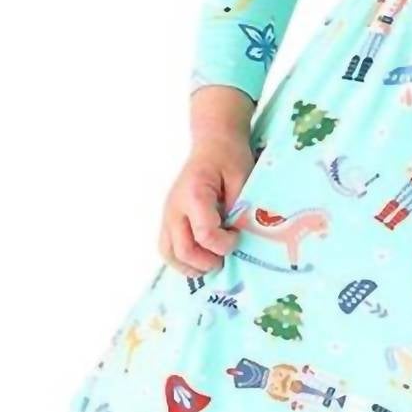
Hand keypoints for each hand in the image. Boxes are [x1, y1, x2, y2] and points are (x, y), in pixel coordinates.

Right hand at [158, 127, 252, 276]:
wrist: (213, 144)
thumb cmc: (229, 158)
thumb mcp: (243, 179)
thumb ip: (241, 208)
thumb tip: (240, 237)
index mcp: (194, 195)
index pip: (204, 235)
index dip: (225, 244)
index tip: (238, 236)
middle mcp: (175, 207)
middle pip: (183, 251)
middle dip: (208, 262)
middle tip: (226, 257)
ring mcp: (168, 215)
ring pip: (169, 254)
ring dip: (191, 267)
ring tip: (212, 263)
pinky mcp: (168, 220)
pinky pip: (168, 248)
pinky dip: (183, 260)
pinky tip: (201, 259)